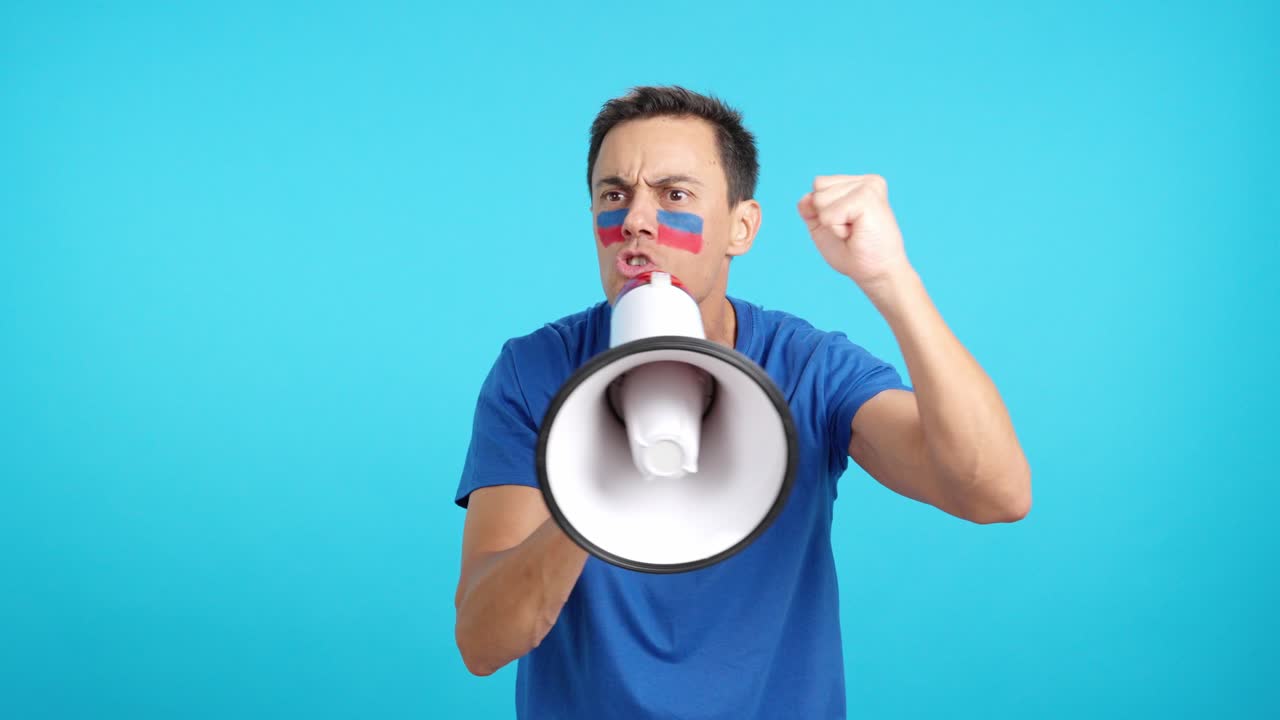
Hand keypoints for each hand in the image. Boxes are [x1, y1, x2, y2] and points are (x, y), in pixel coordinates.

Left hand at [797, 174, 911, 287]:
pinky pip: (828, 214)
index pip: (819, 184)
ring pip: (820, 199)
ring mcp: (868, 186)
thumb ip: (810, 208)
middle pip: (817, 187)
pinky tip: (856, 232)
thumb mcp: (823, 226)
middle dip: (826, 215)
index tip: (847, 225)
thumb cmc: (854, 253)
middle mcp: (866, 181)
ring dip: (832, 223)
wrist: (877, 273)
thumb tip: (806, 197)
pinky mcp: (867, 197)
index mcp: (858, 184)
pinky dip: (836, 229)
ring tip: (855, 231)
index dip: (822, 211)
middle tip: (851, 230)